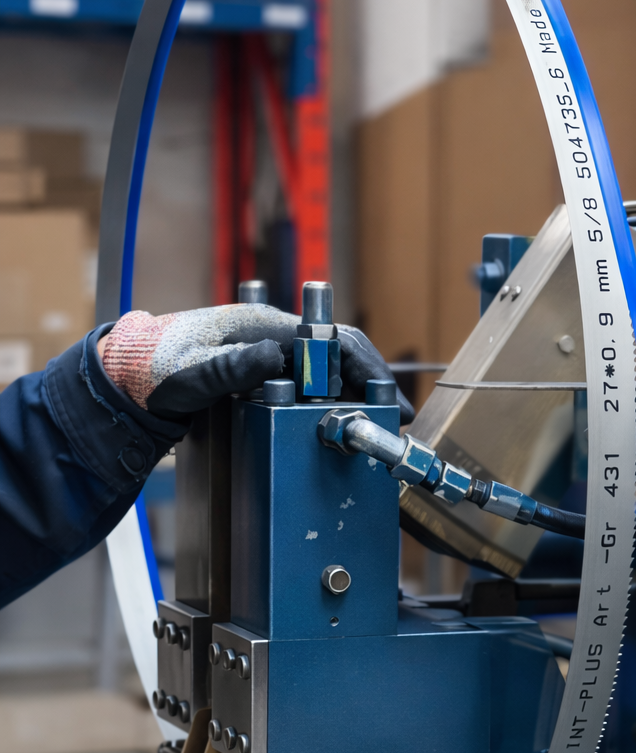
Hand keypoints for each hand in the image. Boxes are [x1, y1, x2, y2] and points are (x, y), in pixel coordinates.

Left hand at [98, 306, 412, 421]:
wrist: (127, 379)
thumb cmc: (155, 371)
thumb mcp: (189, 375)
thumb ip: (229, 367)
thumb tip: (273, 357)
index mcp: (263, 328)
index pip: (332, 341)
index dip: (365, 368)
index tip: (386, 398)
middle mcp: (273, 337)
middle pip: (338, 355)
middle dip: (369, 384)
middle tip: (392, 419)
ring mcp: (269, 356)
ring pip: (327, 370)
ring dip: (352, 394)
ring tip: (373, 424)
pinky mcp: (263, 375)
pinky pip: (308, 384)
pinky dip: (330, 401)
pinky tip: (338, 422)